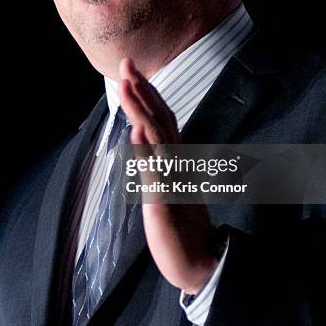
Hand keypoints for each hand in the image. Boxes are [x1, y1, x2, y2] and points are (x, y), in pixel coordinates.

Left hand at [118, 57, 218, 293]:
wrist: (198, 262)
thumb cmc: (181, 224)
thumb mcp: (167, 184)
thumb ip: (156, 158)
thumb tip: (139, 130)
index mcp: (175, 159)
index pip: (162, 119)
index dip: (148, 93)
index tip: (132, 70)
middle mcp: (176, 164)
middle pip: (160, 119)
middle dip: (142, 90)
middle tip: (126, 62)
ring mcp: (171, 181)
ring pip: (156, 139)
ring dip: (141, 110)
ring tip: (127, 85)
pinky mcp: (164, 202)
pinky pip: (155, 173)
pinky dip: (145, 150)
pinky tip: (136, 130)